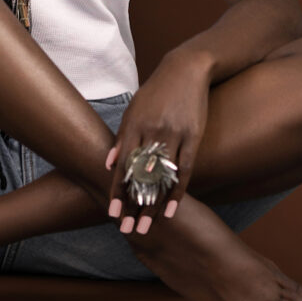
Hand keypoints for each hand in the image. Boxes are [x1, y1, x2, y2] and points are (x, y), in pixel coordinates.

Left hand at [105, 47, 211, 234]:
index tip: (111, 213)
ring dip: (154, 204)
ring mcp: (173, 134)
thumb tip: (108, 163)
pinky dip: (178, 191)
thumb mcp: (134, 109)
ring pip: (161, 177)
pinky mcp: (193, 136)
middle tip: (128, 230)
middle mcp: (152, 131)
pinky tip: (171, 209)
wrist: (185, 69)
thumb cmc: (156, 92)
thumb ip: (121, 137)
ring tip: (148, 227)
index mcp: (134, 124)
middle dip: (133, 205)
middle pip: (140, 175)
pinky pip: (184, 169)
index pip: (123, 164)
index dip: (117, 190)